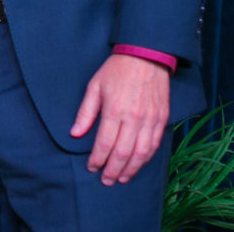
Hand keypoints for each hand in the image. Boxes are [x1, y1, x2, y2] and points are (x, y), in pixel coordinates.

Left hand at [69, 54, 169, 184]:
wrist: (145, 57)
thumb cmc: (116, 70)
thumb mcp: (94, 86)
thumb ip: (85, 112)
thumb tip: (74, 134)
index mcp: (114, 110)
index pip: (104, 143)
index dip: (97, 158)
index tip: (91, 167)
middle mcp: (134, 118)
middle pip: (123, 153)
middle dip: (113, 169)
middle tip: (106, 180)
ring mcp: (150, 120)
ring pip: (141, 154)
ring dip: (131, 169)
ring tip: (121, 178)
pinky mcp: (162, 120)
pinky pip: (155, 145)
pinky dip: (146, 159)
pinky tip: (138, 164)